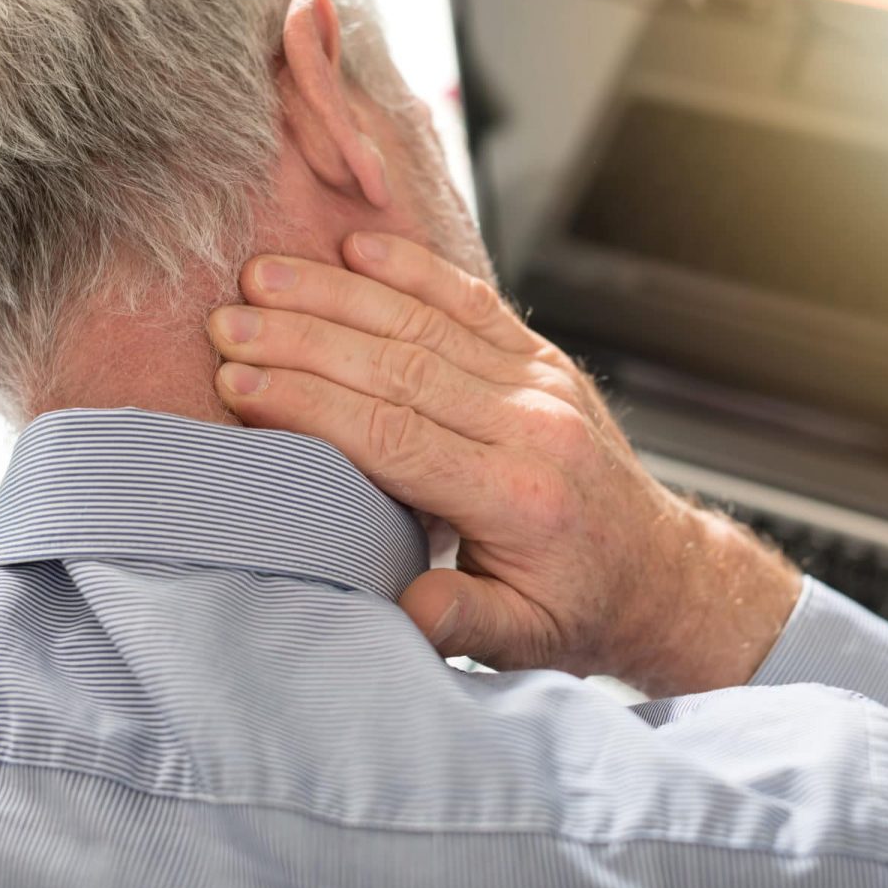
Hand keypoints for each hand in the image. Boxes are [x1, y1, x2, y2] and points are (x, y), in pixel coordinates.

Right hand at [206, 232, 800, 695]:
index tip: (238, 383)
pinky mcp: (543, 361)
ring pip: (426, 325)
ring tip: (264, 276)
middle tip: (227, 322)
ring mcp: (540, 384)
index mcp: (516, 497)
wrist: (660, 572)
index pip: (393, 436)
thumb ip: (463, 622)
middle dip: (304, 340)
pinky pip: (472, 303)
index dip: (310, 406)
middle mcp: (531, 427)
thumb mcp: (524, 640)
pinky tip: (359, 247)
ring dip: (339, 295)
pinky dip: (414, 271)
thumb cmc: (579, 607)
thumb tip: (405, 608)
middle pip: (398, 368)